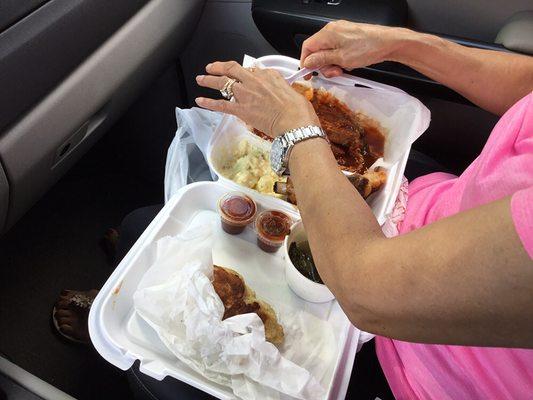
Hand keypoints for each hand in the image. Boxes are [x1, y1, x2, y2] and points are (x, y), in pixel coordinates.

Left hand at [195, 61, 318, 137]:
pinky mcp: (241, 110)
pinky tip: (200, 101)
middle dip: (219, 67)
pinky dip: (209, 102)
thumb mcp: (292, 90)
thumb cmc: (298, 110)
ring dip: (209, 80)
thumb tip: (275, 84)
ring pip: (223, 83)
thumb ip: (279, 85)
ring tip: (201, 79)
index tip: (243, 75)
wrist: (295, 123)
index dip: (246, 73)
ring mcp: (245, 95)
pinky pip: (221, 104)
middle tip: (211, 67)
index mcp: (268, 75)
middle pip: (232, 70)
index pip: (252, 70)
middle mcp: (254, 81)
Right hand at [300, 21, 407, 77]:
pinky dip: (339, 59)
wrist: (388, 43)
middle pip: (317, 50)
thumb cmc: (368, 47)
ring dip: (332, 64)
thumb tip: (308, 62)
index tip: (307, 73)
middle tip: (333, 72)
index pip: (307, 47)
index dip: (305, 62)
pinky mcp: (348, 37)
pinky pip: (337, 50)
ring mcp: (341, 33)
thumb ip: (321, 60)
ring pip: (328, 52)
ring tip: (343, 68)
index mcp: (327, 33)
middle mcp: (333, 30)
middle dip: (323, 65)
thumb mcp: (340, 58)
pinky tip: (348, 64)